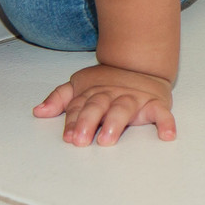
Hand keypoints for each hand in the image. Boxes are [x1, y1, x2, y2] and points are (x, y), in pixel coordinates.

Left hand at [34, 63, 175, 145]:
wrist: (141, 64)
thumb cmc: (107, 82)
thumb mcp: (80, 86)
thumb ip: (60, 99)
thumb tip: (38, 111)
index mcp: (93, 92)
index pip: (79, 107)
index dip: (73, 121)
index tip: (69, 137)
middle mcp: (112, 94)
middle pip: (98, 106)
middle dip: (88, 121)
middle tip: (82, 140)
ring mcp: (133, 98)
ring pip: (123, 108)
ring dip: (115, 123)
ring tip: (107, 139)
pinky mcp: (155, 103)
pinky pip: (162, 112)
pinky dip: (166, 122)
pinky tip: (166, 135)